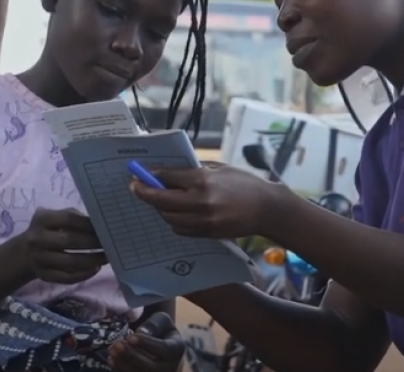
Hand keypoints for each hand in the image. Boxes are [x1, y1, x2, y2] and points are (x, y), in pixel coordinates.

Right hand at [21, 208, 107, 283]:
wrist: (25, 253)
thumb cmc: (49, 230)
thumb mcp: (56, 218)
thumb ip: (75, 218)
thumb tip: (101, 224)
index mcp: (42, 219)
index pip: (69, 219)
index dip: (89, 224)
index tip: (105, 227)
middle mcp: (37, 238)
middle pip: (70, 241)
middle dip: (93, 243)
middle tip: (111, 244)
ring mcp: (38, 258)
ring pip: (69, 262)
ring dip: (92, 260)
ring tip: (106, 258)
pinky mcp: (43, 275)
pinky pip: (66, 277)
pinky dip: (83, 274)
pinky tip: (95, 269)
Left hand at [108, 312, 184, 371]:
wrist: (163, 348)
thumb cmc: (161, 332)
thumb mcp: (162, 322)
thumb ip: (154, 324)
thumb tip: (142, 332)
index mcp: (177, 350)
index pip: (164, 350)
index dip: (147, 344)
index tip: (131, 336)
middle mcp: (170, 368)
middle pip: (151, 368)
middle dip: (131, 356)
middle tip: (116, 344)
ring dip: (123, 365)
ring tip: (112, 351)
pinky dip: (120, 371)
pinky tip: (112, 360)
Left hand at [131, 165, 279, 239]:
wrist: (267, 209)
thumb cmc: (244, 183)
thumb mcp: (220, 168)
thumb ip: (195, 170)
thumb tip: (170, 171)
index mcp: (203, 181)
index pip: (168, 178)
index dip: (150, 175)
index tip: (138, 173)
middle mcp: (200, 202)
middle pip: (161, 200)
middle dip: (145, 193)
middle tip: (136, 187)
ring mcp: (203, 221)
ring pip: (169, 217)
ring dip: (159, 208)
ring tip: (158, 200)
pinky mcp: (207, 234)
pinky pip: (181, 229)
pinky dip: (173, 221)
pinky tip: (174, 213)